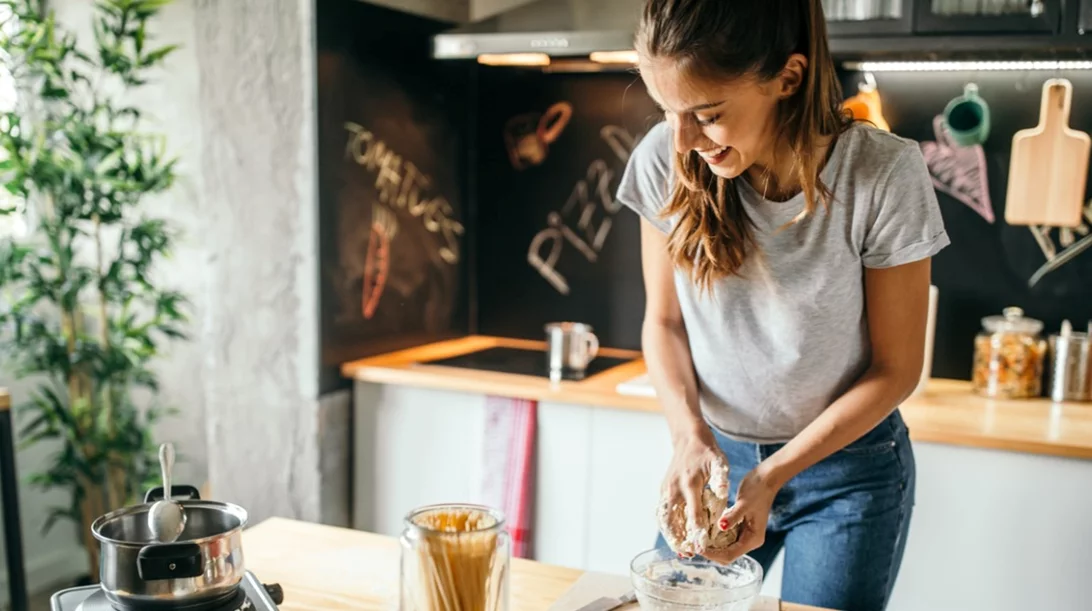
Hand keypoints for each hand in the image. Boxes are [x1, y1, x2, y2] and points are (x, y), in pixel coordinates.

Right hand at [659, 427, 728, 555]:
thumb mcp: (719, 463)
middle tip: (686, 554)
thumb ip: (721, 480)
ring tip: (679, 550)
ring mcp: (666, 489)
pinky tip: (673, 536)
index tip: (701, 548)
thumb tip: (724, 495)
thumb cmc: (707, 452)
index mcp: (690, 483)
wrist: (688, 438)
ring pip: (664, 517)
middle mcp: (675, 488)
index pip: (693, 513)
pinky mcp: (664, 489)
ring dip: (670, 535)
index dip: (697, 532)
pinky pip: (662, 511)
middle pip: (672, 520)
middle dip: (678, 539)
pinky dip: (666, 525)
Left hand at [703, 465, 779, 564]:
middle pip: (727, 554)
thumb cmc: (757, 489)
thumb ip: (733, 516)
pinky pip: (725, 537)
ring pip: (725, 547)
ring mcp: (745, 534)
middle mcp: (750, 540)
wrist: (765, 479)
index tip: (698, 548)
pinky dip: (715, 536)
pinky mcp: (740, 527)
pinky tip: (704, 530)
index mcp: (753, 539)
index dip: (713, 554)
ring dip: (711, 545)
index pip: (731, 555)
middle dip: (711, 552)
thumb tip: (721, 527)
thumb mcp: (743, 503)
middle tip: (694, 544)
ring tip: (696, 538)